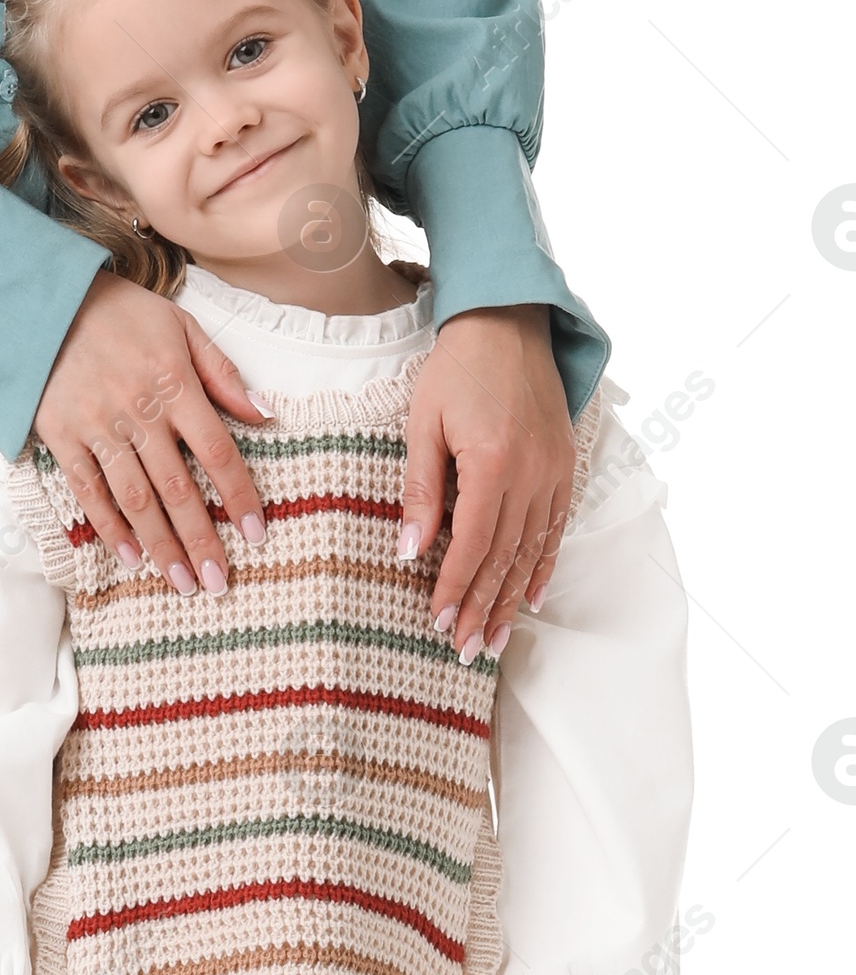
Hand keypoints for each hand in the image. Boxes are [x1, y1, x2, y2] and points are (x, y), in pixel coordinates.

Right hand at [34, 268, 270, 589]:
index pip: (217, 452)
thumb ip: (223, 373)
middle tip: (219, 583)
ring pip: (135, 499)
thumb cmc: (123, 312)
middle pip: (178, 488)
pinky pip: (88, 491)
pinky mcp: (61, 435)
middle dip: (201, 540)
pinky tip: (130, 558)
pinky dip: (109, 527)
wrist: (45, 300)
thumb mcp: (182, 327)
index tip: (256, 533)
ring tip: (183, 583)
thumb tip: (265, 415)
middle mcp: (139, 411)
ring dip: (161, 546)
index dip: (239, 496)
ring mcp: (97, 427)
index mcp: (175, 384)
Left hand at [401, 306, 574, 658]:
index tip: (438, 622)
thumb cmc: (455, 370)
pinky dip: (543, 565)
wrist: (508, 325)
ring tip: (494, 639)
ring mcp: (555, 472)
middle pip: (505, 558)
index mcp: (493, 463)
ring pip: (533, 551)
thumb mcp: (422, 424)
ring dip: (512, 599)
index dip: (454, 589)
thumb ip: (420, 490)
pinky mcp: (566, 467)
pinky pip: (556, 528)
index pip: (471, 545)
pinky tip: (530, 596)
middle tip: (466, 650)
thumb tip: (409, 551)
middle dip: (482, 608)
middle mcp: (532, 474)